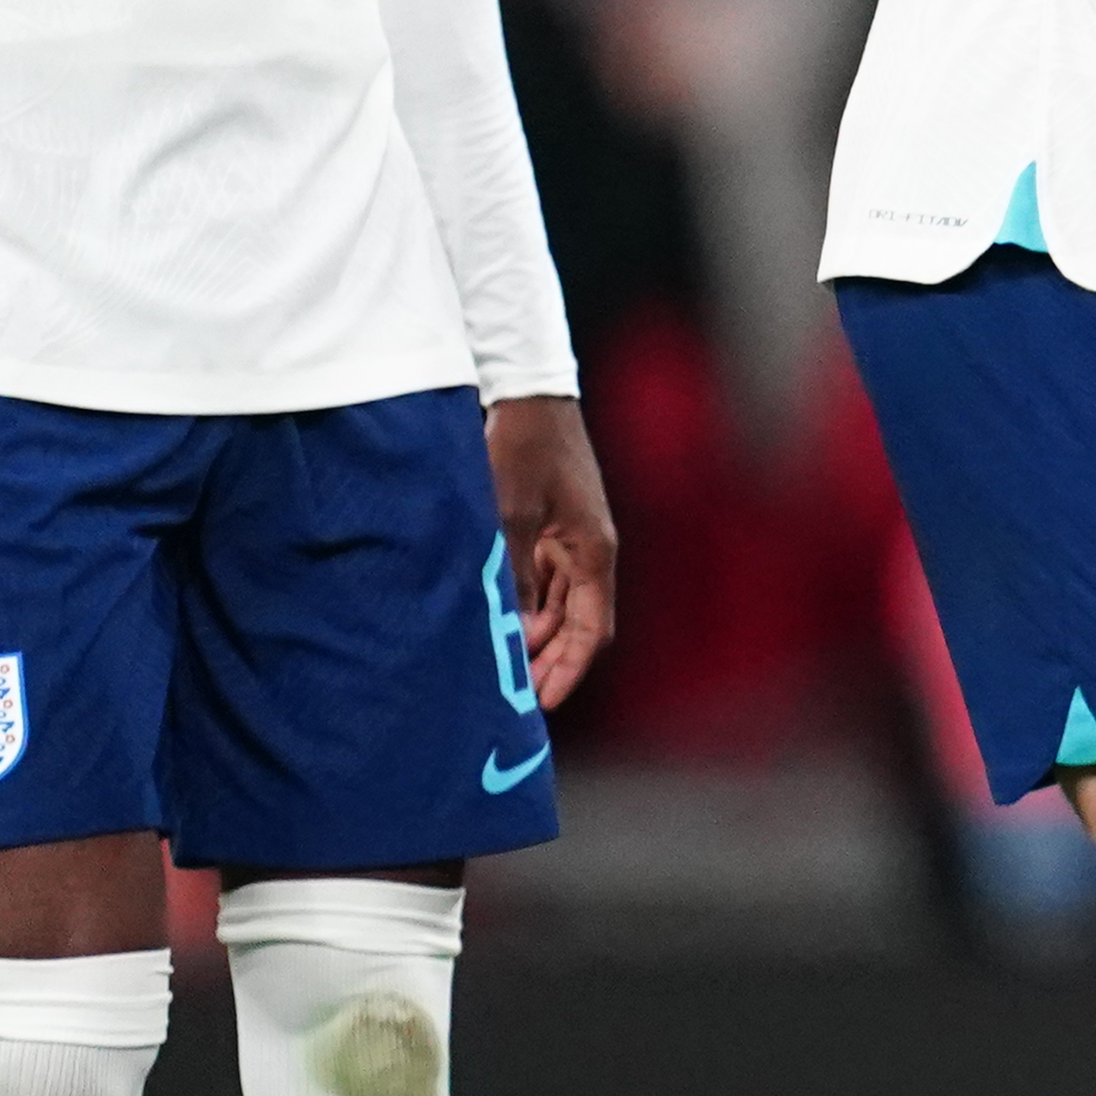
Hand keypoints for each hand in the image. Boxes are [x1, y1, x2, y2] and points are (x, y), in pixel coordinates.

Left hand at [486, 393, 620, 710]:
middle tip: (519, 698)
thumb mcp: (509, 513)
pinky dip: (528, 609)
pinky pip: (545, 584)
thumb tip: (513, 625)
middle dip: (552, 662)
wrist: (526, 394)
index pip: (590, 628)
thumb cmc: (523, 448)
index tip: (544, 702)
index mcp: (593, 551)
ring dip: (538, 638)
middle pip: (578, 624)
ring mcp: (571, 541)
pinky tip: (502, 625)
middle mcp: (588, 552)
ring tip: (506, 669)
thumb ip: (513, 572)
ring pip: (560, 607)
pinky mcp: (551, 530)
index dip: (568, 668)